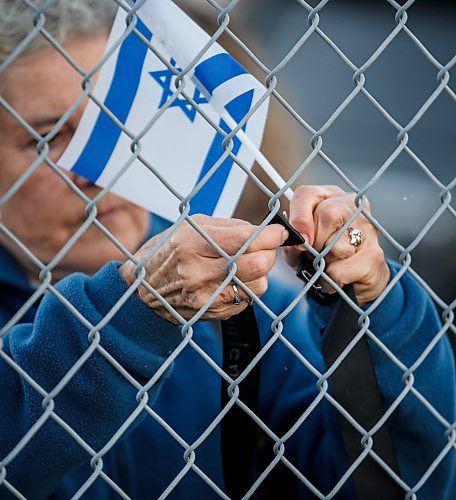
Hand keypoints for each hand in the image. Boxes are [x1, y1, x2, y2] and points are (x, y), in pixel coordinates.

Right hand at [119, 215, 287, 323]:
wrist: (142, 289)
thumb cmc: (167, 251)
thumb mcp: (191, 226)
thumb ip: (230, 226)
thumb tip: (264, 230)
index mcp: (192, 244)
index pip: (247, 240)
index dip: (271, 235)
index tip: (278, 232)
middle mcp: (199, 273)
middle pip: (259, 265)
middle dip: (269, 253)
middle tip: (264, 246)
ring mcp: (206, 297)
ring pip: (258, 285)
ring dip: (260, 272)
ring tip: (244, 264)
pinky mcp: (212, 314)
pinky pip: (247, 300)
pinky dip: (247, 288)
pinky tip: (232, 280)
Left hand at [284, 185, 389, 304]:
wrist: (352, 284)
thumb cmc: (323, 258)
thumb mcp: (299, 247)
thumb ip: (293, 240)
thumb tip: (296, 242)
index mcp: (330, 198)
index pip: (308, 194)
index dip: (299, 216)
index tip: (298, 238)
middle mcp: (353, 207)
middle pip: (327, 213)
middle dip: (315, 241)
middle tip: (315, 254)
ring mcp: (369, 229)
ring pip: (337, 244)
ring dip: (325, 261)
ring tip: (329, 264)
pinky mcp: (375, 255)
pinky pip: (342, 269)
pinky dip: (332, 278)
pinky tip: (338, 276)